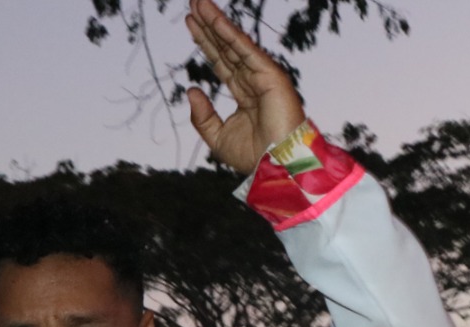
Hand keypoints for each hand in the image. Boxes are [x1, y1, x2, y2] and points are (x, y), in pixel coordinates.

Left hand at [185, 0, 307, 174]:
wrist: (278, 167)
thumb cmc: (254, 158)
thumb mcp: (218, 138)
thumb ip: (202, 117)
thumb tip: (191, 89)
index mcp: (245, 95)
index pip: (222, 63)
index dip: (206, 43)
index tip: (191, 23)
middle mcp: (254, 82)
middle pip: (226, 48)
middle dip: (208, 25)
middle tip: (193, 2)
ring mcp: (263, 76)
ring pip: (234, 44)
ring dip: (215, 21)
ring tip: (198, 2)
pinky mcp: (270, 75)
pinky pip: (245, 50)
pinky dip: (229, 33)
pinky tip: (214, 19)